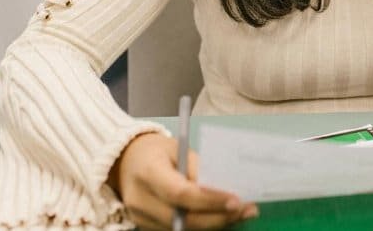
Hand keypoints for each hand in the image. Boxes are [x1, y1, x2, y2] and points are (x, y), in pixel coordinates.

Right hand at [108, 132, 256, 229]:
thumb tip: (223, 189)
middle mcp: (141, 200)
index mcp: (148, 173)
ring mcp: (141, 218)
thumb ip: (197, 169)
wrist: (125, 161)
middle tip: (247, 210)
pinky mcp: (145, 227)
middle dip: (219, 217)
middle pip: (184, 219)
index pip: (180, 194)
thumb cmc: (156, 151)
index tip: (236, 200)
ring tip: (241, 214)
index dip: (210, 200)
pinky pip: (178, 230)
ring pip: (183, 229)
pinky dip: (202, 226)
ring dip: (215, 224)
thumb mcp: (178, 148)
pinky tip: (221, 217)